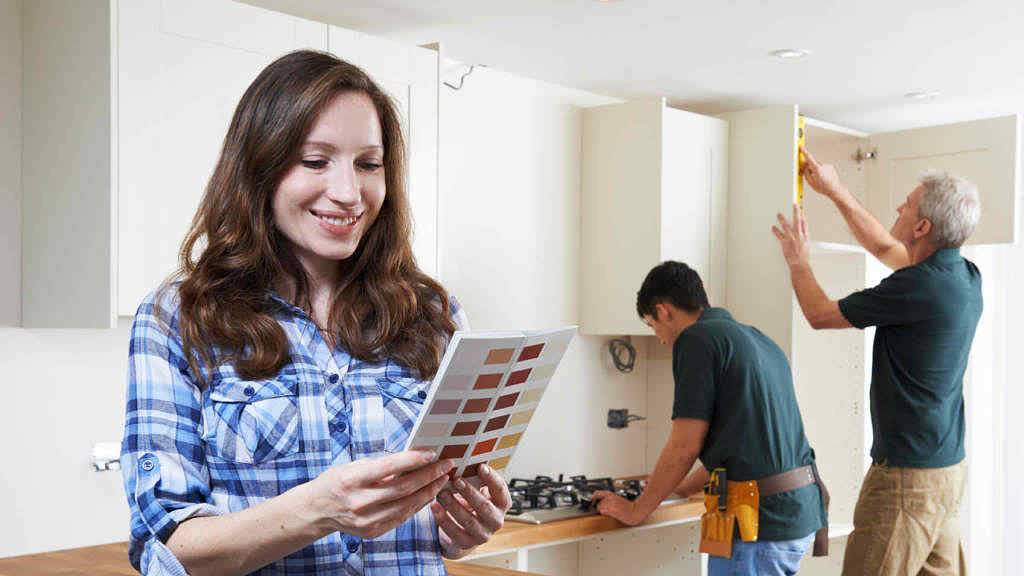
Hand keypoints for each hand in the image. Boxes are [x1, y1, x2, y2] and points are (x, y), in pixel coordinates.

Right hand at [306, 450, 453, 539]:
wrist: (317, 511)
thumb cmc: (337, 482)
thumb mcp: (354, 466)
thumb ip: (381, 465)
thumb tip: (413, 458)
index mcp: (352, 480)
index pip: (389, 467)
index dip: (413, 460)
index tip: (432, 453)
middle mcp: (359, 502)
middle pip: (403, 488)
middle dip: (429, 476)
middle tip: (446, 465)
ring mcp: (366, 520)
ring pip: (407, 505)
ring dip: (429, 491)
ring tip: (442, 479)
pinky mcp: (372, 531)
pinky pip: (402, 517)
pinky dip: (418, 505)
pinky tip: (429, 494)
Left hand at [430, 464, 512, 558]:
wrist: (464, 533)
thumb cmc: (472, 505)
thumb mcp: (478, 492)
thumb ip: (476, 479)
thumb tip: (465, 459)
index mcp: (502, 504)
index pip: (501, 490)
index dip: (492, 478)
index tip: (480, 466)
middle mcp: (496, 520)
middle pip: (484, 506)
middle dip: (470, 492)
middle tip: (456, 480)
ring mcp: (482, 534)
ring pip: (468, 520)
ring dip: (453, 505)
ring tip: (441, 492)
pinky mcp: (466, 543)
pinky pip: (454, 532)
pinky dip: (443, 519)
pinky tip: (434, 507)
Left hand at [592, 490, 641, 525]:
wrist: (635, 511)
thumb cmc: (628, 507)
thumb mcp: (618, 499)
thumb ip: (610, 499)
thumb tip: (601, 502)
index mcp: (612, 495)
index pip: (598, 493)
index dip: (593, 497)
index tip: (591, 500)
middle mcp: (611, 498)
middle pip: (598, 503)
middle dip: (599, 507)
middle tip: (603, 509)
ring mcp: (611, 504)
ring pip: (600, 507)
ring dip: (602, 510)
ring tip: (609, 512)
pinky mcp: (613, 510)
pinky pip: (603, 511)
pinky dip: (604, 513)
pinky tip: (608, 514)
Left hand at [772, 203, 810, 271]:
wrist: (800, 265)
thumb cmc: (803, 257)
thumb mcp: (806, 246)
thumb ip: (803, 239)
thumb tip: (802, 234)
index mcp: (805, 237)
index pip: (805, 223)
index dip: (803, 216)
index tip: (801, 210)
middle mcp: (799, 236)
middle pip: (798, 221)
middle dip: (796, 212)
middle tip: (795, 205)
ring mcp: (792, 239)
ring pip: (787, 226)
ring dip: (782, 219)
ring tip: (778, 214)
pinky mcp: (785, 243)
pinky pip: (779, 235)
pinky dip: (775, 231)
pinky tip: (773, 227)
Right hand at [800, 146, 844, 199]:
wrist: (835, 189)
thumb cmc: (823, 188)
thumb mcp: (810, 182)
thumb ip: (806, 173)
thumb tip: (804, 166)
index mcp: (817, 169)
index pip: (809, 158)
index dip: (804, 151)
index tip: (801, 147)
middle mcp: (823, 165)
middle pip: (812, 163)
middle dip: (809, 167)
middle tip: (809, 174)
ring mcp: (827, 166)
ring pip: (818, 165)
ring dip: (816, 169)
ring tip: (818, 178)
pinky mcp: (831, 167)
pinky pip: (823, 167)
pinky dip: (821, 170)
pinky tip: (823, 177)